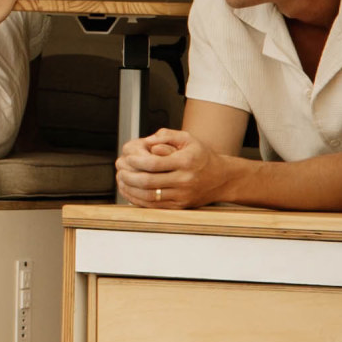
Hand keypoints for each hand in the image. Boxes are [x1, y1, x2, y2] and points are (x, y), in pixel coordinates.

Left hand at [116, 127, 236, 210]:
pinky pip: (155, 206)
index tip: (126, 158)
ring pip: (149, 197)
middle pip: (148, 182)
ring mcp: (182, 195)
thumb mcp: (188, 139)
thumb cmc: (201, 156)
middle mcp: (184, 180)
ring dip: (131, 190)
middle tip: (119, 170)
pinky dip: (139, 200)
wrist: (222, 178)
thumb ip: (167, 135)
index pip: (154, 164)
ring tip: (121, 180)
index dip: (136, 162)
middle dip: (129, 176)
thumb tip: (147, 140)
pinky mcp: (180, 206)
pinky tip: (130, 192)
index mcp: (185, 162)